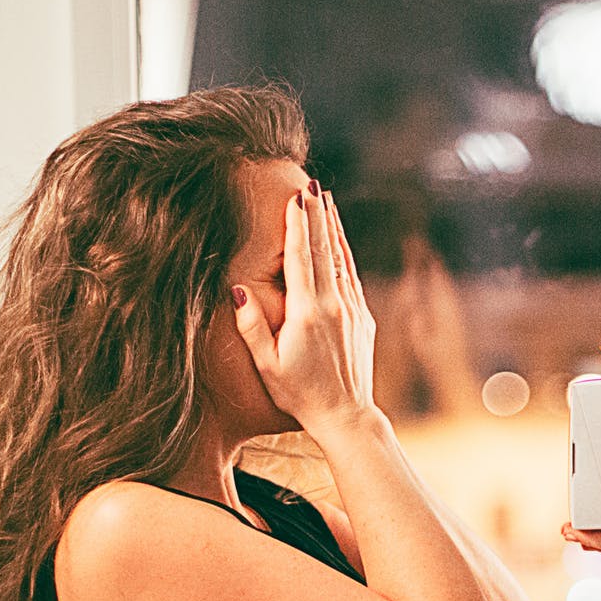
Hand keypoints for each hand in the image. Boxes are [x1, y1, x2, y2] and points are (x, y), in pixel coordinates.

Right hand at [236, 186, 377, 434]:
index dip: (297, 225)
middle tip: (313, 184)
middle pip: (324, 250)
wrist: (346, 416)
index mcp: (307, 313)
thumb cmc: (300, 394)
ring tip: (326, 200)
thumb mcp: (267, 365)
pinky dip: (344, 254)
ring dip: (333, 228)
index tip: (296, 198)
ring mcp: (353, 310)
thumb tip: (237, 288)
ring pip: (342, 259)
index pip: (300, 258)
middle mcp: (334, 306)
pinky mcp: (363, 318)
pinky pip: (351, 277)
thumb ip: (251, 325)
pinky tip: (338, 240)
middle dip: (317, 214)